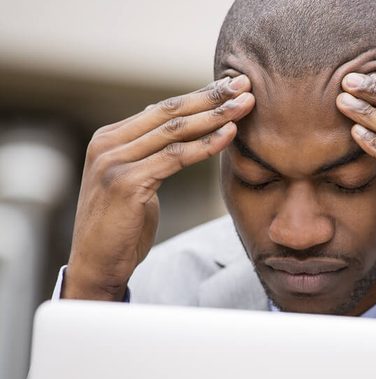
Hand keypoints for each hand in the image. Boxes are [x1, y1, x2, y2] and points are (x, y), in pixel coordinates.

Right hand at [64, 76, 254, 299]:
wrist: (98, 263)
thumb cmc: (122, 226)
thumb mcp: (135, 182)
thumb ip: (150, 156)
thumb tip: (179, 134)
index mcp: (110, 139)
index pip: (162, 109)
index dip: (199, 96)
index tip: (232, 86)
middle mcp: (108, 144)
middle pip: (169, 113)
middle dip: (211, 97)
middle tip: (245, 85)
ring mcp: (114, 162)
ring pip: (175, 132)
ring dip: (215, 117)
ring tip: (245, 106)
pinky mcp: (126, 183)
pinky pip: (175, 159)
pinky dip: (205, 145)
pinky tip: (229, 135)